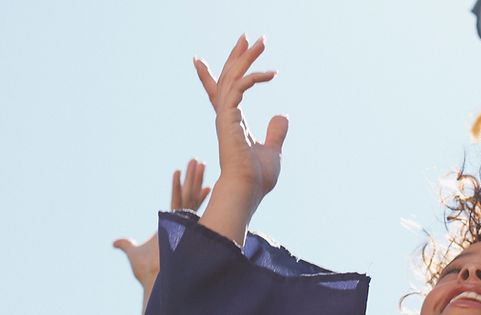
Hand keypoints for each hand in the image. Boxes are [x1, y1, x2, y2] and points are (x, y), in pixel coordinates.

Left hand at [112, 160, 211, 311]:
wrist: (154, 279)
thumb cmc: (146, 270)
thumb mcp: (133, 253)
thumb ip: (126, 245)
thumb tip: (115, 243)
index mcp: (170, 224)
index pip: (179, 202)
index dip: (183, 189)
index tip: (188, 176)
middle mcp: (179, 221)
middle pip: (188, 195)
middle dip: (193, 178)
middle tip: (197, 161)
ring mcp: (181, 222)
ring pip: (189, 195)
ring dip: (194, 178)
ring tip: (198, 162)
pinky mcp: (181, 226)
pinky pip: (184, 204)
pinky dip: (184, 190)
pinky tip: (190, 178)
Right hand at [192, 35, 287, 244]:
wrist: (247, 191)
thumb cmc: (257, 178)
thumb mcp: (272, 150)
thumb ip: (276, 133)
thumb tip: (282, 116)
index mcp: (231, 123)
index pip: (220, 93)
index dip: (210, 76)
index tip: (198, 60)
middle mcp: (225, 117)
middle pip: (227, 78)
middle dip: (235, 56)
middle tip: (247, 37)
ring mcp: (225, 117)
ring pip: (232, 78)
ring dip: (246, 57)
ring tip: (260, 41)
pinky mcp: (229, 118)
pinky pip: (238, 88)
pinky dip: (252, 77)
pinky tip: (270, 73)